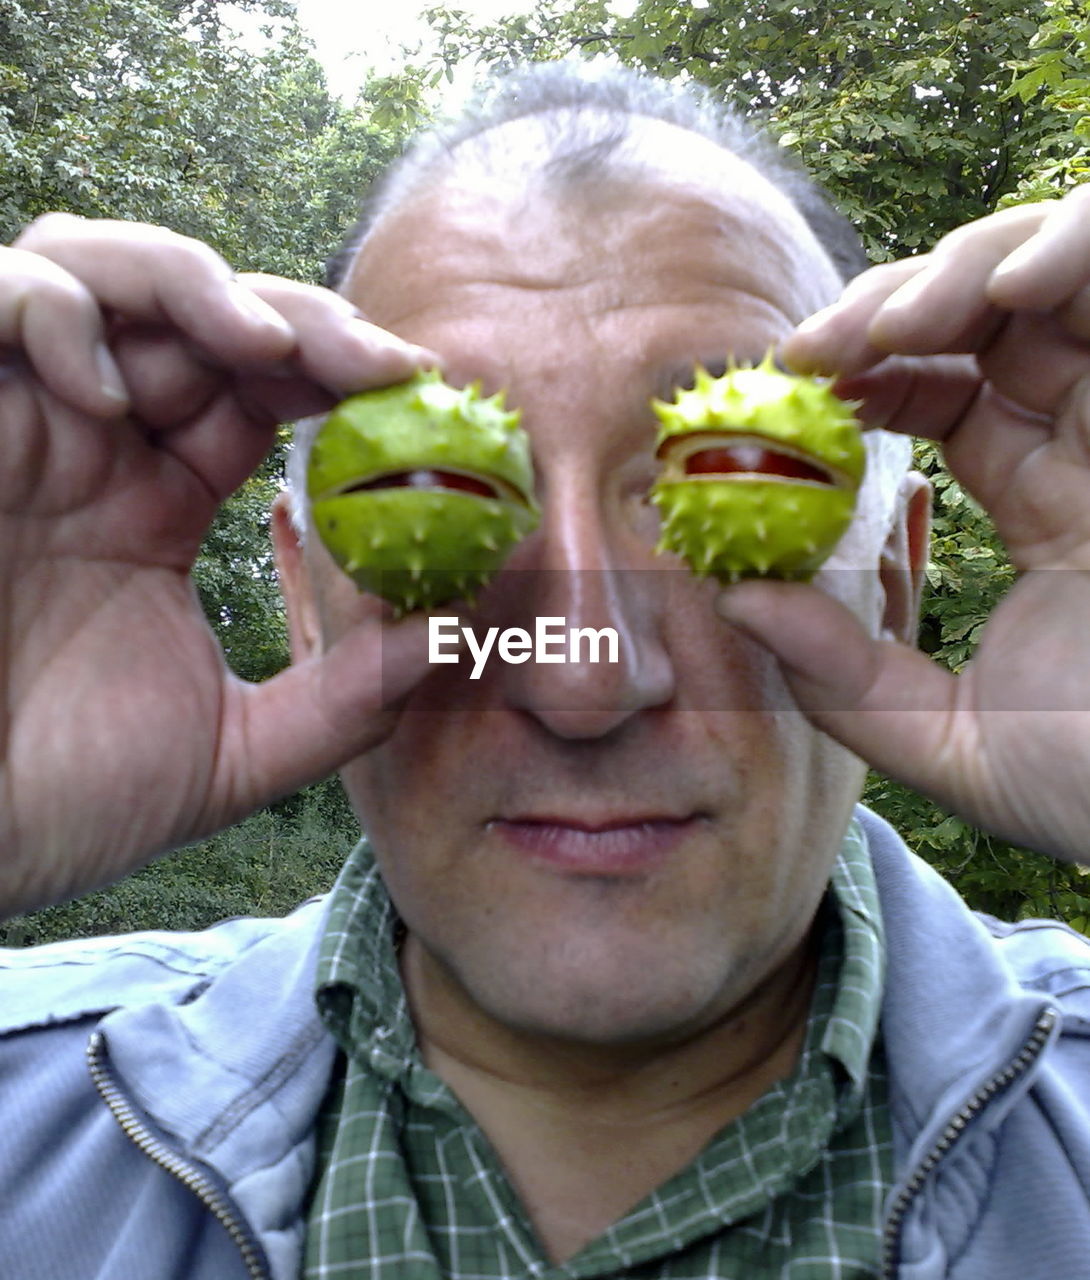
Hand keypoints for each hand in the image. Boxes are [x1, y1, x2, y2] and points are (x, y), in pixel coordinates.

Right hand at [0, 214, 436, 915]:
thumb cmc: (56, 802)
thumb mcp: (228, 753)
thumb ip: (341, 703)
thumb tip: (450, 641)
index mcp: (156, 503)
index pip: (256, 391)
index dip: (338, 371)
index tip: (422, 391)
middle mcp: (91, 448)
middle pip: (196, 312)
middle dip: (296, 316)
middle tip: (378, 361)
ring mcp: (17, 426)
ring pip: (96, 269)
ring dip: (192, 285)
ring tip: (266, 347)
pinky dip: (54, 315)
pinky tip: (108, 397)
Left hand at [719, 185, 1089, 861]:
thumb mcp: (955, 742)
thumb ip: (844, 679)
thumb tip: (732, 599)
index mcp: (1050, 504)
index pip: (949, 395)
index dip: (870, 372)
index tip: (789, 391)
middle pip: (993, 316)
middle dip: (894, 308)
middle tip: (814, 349)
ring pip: (1063, 270)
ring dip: (968, 267)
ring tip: (897, 323)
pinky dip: (1076, 245)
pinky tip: (1007, 290)